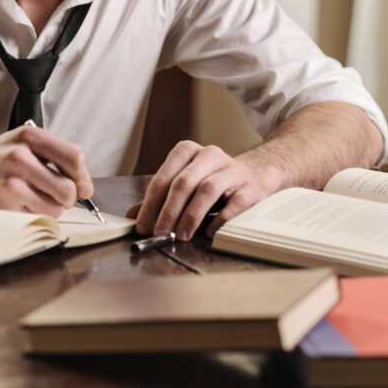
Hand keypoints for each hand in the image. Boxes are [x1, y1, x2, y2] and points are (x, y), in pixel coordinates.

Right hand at [0, 125, 91, 216]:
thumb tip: (84, 185)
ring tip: (35, 198)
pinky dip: (35, 215)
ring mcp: (10, 183)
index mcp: (30, 137)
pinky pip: (37, 218)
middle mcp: (20, 157)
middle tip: (57, 195)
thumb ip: (56, 156)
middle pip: (68, 188)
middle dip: (68, 197)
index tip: (82, 186)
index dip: (83, 177)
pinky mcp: (3, 206)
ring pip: (55, 208)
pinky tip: (21, 204)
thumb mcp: (24, 143)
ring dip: (51, 208)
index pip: (74, 157)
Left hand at [125, 140, 283, 239]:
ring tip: (181, 235)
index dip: (151, 203)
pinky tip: (208, 233)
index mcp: (188, 152)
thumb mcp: (185, 183)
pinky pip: (233, 204)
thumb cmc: (213, 181)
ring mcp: (231, 169)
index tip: (142, 225)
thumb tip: (132, 215)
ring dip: (190, 216)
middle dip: (168, 211)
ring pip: (206, 190)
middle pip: (183, 182)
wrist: (256, 174)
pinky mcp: (250, 187)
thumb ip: (159, 198)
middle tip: (160, 232)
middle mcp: (209, 155)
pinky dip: (219, 220)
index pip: (164, 177)